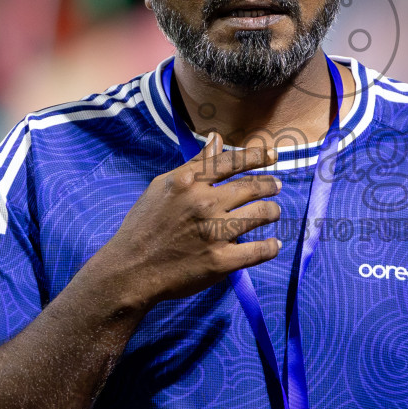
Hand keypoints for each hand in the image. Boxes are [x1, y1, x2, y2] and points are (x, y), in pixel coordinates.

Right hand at [101, 133, 283, 307]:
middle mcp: (205, 203)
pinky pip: (259, 250)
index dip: (256, 156)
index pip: (231, 162)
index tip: (271, 155)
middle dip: (270, 185)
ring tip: (272, 212)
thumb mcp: (162, 186)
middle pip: (252, 187)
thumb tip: (217, 138)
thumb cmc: (144, 225)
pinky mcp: (221, 261)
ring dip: (272, 211)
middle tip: (276, 186)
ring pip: (262, 214)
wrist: (132, 270)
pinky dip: (271, 246)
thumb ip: (195, 163)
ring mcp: (215, 233)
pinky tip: (273, 244)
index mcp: (189, 182)